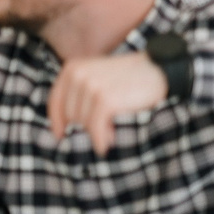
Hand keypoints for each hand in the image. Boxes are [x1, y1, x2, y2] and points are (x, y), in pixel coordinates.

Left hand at [47, 51, 167, 153]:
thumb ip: (79, 94)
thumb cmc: (127, 79)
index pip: (56, 102)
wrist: (158, 71)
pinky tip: (105, 145)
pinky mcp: (105, 99)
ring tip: (112, 129)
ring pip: (82, 123)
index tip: (60, 136)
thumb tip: (63, 128)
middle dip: (85, 127)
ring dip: (96, 132)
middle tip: (103, 128)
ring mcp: (91, 86)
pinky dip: (100, 140)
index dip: (57, 122)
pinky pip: (95, 128)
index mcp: (72, 68)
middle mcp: (78, 75)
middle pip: (70, 115)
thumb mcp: (96, 78)